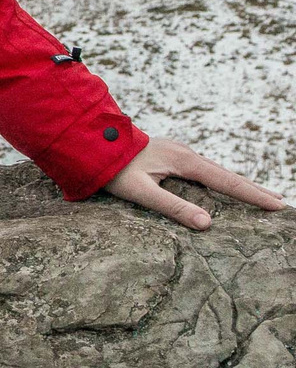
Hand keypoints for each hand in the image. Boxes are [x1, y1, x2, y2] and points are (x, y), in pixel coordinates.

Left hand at [103, 136, 284, 230]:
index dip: (252, 195)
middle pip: (227, 175)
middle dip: (253, 189)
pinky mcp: (171, 154)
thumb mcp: (140, 192)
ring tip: (260, 195)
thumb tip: (207, 224)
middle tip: (279, 202)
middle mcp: (187, 153)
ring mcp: (179, 152)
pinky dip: (221, 178)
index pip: (227, 182)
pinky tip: (225, 185)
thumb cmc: (113, 169)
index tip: (276, 205)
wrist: (91, 143)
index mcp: (184, 161)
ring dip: (239, 183)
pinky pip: (204, 169)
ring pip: (217, 171)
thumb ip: (172, 207)